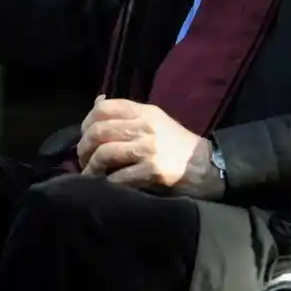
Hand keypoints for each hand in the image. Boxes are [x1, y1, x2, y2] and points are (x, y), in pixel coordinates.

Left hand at [77, 96, 224, 198]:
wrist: (207, 166)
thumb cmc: (176, 144)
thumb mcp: (154, 120)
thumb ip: (127, 114)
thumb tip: (97, 103)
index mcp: (145, 111)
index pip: (104, 107)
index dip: (86, 122)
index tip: (84, 137)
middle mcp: (146, 126)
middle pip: (99, 131)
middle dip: (84, 148)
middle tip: (83, 160)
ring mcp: (149, 148)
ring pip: (105, 153)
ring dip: (92, 168)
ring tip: (90, 175)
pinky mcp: (153, 170)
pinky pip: (119, 177)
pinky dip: (107, 183)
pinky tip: (105, 187)